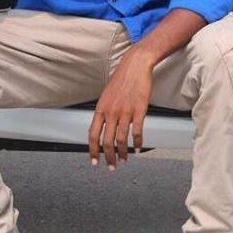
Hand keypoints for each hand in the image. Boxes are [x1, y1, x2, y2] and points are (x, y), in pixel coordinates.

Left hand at [89, 48, 153, 168]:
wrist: (135, 65)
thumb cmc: (121, 79)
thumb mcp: (106, 95)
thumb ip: (103, 112)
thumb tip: (99, 127)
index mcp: (100, 109)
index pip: (93, 135)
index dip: (93, 151)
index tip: (94, 161)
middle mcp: (111, 112)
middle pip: (107, 141)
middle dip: (109, 157)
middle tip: (112, 166)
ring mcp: (125, 112)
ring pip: (122, 140)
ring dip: (123, 153)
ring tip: (124, 159)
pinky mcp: (139, 110)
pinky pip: (137, 132)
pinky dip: (138, 143)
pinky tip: (139, 148)